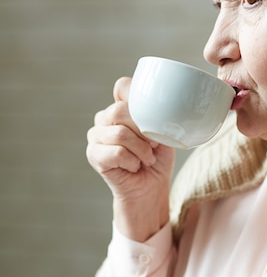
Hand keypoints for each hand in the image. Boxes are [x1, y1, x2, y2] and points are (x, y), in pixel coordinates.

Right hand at [86, 77, 175, 239]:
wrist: (151, 189)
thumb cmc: (157, 159)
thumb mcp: (163, 131)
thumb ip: (157, 114)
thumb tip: (163, 102)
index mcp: (120, 108)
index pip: (122, 87)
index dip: (139, 101)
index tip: (153, 121)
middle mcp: (104, 119)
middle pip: (120, 110)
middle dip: (143, 131)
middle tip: (152, 146)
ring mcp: (96, 136)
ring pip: (119, 133)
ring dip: (140, 150)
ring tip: (146, 158)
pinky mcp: (94, 155)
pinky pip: (116, 152)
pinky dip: (132, 162)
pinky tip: (134, 167)